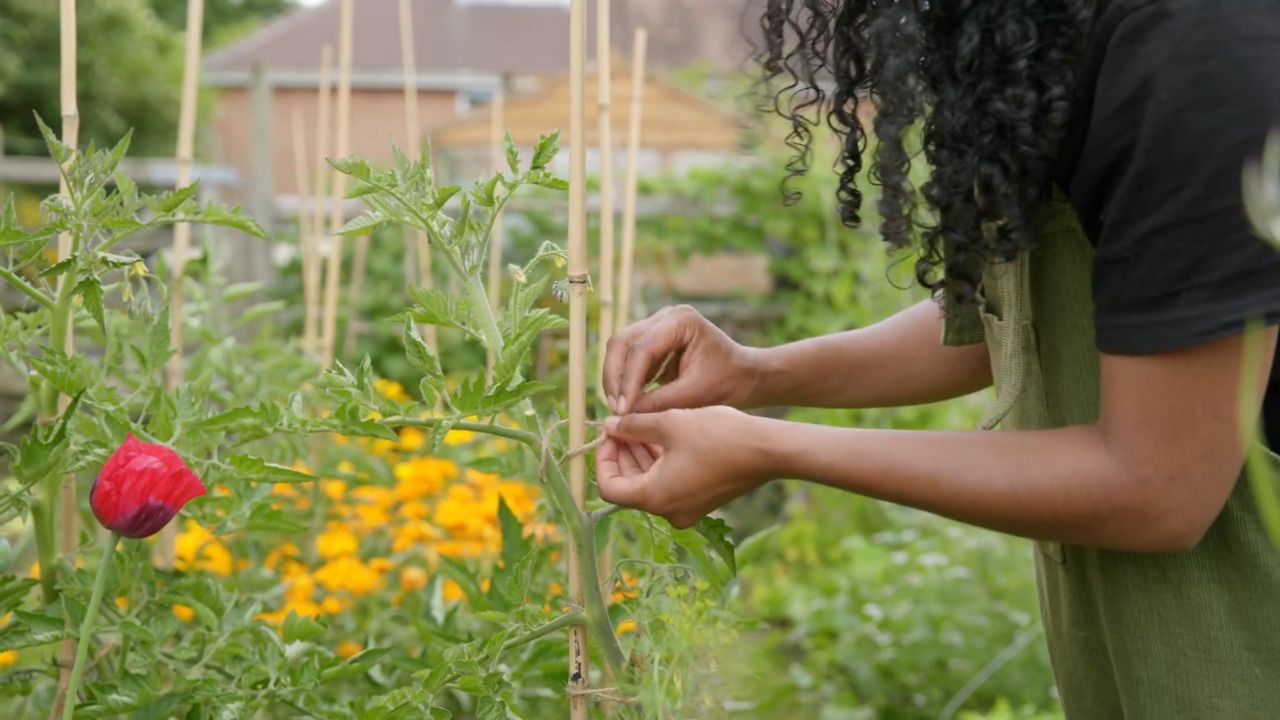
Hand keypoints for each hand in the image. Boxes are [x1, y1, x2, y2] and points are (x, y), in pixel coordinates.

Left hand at [595, 406, 771, 528]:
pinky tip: (662, 435)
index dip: (602, 459)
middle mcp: (668, 511)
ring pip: (650, 483)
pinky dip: (661, 462)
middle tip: (620, 424)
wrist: (768, 451)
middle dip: (622, 454)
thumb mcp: (670, 423)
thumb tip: (607, 426)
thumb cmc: (718, 435)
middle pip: (629, 486)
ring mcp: (686, 509)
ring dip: (641, 456)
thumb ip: (632, 425)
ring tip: (639, 424)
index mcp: (655, 497)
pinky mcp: (701, 502)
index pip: (608, 487)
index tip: (608, 434)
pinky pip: (670, 484)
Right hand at [603, 305, 762, 414]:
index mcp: (681, 321)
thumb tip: (623, 414)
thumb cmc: (727, 383)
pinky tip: (627, 402)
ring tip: (619, 408)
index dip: (628, 380)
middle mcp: (665, 316)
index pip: (642, 348)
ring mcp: (657, 325)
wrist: (744, 377)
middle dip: (615, 377)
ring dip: (616, 379)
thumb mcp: (694, 396)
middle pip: (622, 342)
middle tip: (616, 409)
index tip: (623, 410)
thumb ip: (658, 402)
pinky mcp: (653, 340)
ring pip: (620, 348)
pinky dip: (625, 379)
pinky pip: (628, 357)